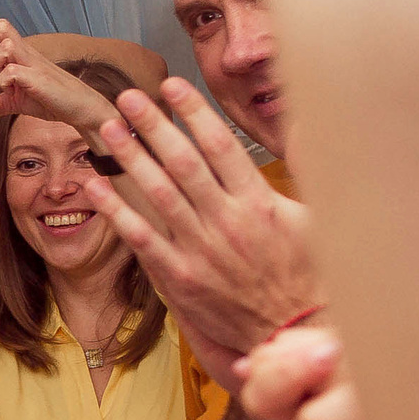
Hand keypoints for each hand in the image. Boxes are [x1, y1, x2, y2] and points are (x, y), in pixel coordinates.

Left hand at [0, 19, 120, 134]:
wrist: (79, 108)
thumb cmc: (49, 100)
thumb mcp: (13, 102)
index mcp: (17, 53)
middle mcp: (24, 52)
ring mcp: (33, 63)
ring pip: (5, 44)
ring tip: (2, 81)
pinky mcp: (39, 78)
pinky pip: (13, 71)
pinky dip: (5, 81)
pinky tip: (12, 91)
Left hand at [85, 79, 317, 356]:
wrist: (295, 332)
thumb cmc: (311, 273)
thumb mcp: (323, 217)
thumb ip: (308, 168)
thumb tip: (308, 121)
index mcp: (261, 202)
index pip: (222, 145)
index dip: (193, 112)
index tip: (171, 87)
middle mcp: (228, 221)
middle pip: (183, 162)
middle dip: (153, 126)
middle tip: (127, 97)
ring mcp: (201, 249)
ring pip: (158, 194)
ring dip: (130, 158)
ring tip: (108, 129)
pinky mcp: (180, 277)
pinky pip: (142, 238)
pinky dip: (117, 210)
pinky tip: (95, 187)